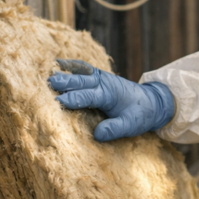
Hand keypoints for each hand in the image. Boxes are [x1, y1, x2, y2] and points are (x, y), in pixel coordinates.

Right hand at [48, 59, 174, 141]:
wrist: (152, 101)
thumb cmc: (140, 115)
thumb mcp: (130, 126)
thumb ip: (115, 129)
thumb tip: (97, 135)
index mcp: (110, 94)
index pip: (89, 96)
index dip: (74, 99)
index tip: (58, 102)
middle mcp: (104, 82)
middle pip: (82, 81)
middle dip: (65, 82)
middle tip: (47, 83)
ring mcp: (101, 77)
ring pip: (81, 72)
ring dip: (65, 71)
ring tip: (47, 72)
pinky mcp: (98, 76)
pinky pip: (83, 68)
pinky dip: (70, 65)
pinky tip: (56, 63)